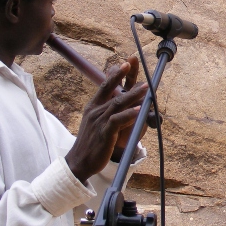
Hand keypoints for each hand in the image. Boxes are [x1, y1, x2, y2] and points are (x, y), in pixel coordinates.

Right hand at [65, 60, 147, 182]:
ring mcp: (99, 122)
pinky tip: (139, 109)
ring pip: (117, 104)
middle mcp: (95, 112)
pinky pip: (117, 121)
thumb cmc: (91, 143)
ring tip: (145, 88)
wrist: (80, 162)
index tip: (124, 63)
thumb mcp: (96, 123)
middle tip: (132, 64)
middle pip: (111, 91)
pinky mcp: (104, 134)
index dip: (114, 74)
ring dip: (132, 95)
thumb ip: (107, 112)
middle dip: (122, 77)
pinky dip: (129, 114)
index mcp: (92, 108)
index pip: (103, 87)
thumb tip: (122, 103)